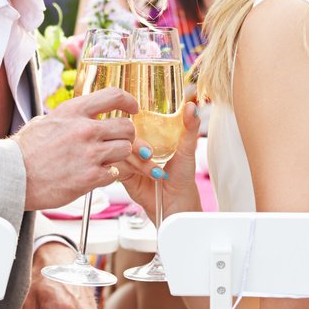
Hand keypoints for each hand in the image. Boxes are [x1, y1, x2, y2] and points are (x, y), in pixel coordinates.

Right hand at [13, 86, 138, 210]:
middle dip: (125, 135)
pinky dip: (106, 175)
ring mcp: (89, 154)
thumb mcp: (46, 121)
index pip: (113, 96)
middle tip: (117, 141)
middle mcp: (85, 129)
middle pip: (126, 126)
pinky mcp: (90, 177)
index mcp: (73, 111)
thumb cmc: (24, 151)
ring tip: (102, 160)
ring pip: (125, 150)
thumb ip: (70, 118)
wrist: (12, 176)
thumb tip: (84, 116)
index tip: (133, 108)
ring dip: (117, 155)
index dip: (129, 101)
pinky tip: (92, 175)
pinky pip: (114, 173)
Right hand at [118, 100, 200, 214]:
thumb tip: (192, 106)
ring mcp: (128, 157)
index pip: (136, 119)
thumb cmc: (182, 175)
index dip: (137, 120)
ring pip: (120, 149)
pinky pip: (116, 164)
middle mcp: (137, 143)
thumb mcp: (188, 149)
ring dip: (138, 161)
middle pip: (125, 133)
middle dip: (137, 144)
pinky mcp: (121, 171)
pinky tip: (143, 175)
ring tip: (155, 172)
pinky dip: (131, 169)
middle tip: (150, 154)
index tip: (143, 127)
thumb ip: (190, 127)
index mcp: (150, 133)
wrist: (175, 202)